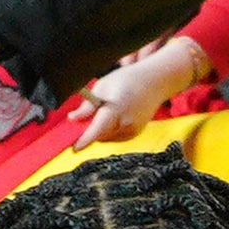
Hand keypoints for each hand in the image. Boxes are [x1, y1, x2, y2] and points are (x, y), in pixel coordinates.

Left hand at [79, 33, 208, 145]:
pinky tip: (116, 116)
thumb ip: (87, 106)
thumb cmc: (128, 80)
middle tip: (91, 114)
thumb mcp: (102, 87)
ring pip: (107, 138)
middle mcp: (126, 123)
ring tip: (108, 111)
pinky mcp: (136, 133)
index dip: (84, 141)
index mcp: (116, 109)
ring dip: (101, 131)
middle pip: (100, 136)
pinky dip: (111, 131)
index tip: (74, 149)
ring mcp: (133, 130)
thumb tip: (73, 118)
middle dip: (91, 130)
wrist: (154, 82)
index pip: (96, 131)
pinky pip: (116, 137)